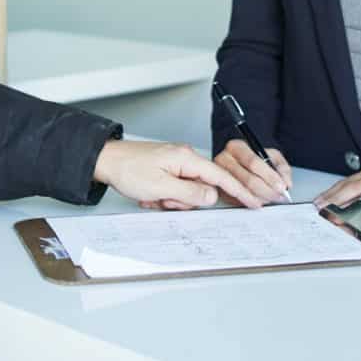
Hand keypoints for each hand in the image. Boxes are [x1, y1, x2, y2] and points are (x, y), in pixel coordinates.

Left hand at [93, 139, 259, 210]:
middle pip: (202, 189)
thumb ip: (191, 193)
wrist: (105, 161)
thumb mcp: (161, 187)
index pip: (221, 177)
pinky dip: (163, 197)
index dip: (240, 191)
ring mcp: (175, 164)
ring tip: (151, 196)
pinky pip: (174, 190)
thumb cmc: (128, 169)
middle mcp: (184, 158)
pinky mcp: (167, 170)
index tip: (255, 202)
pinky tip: (149, 195)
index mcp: (187, 158)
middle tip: (163, 200)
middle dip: (184, 201)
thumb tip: (212, 197)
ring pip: (187, 193)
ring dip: (170, 201)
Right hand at [213, 139, 294, 203]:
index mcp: (236, 147)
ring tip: (271, 198)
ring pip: (243, 192)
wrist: (239, 163)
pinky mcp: (218, 189)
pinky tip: (259, 201)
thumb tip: (286, 182)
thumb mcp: (271, 156)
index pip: (253, 162)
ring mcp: (219, 176)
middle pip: (248, 179)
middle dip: (267, 191)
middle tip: (279, 196)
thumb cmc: (255, 159)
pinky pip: (236, 200)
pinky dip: (250, 203)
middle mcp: (224, 159)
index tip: (281, 186)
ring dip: (261, 198)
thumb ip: (281, 167)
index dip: (270, 176)